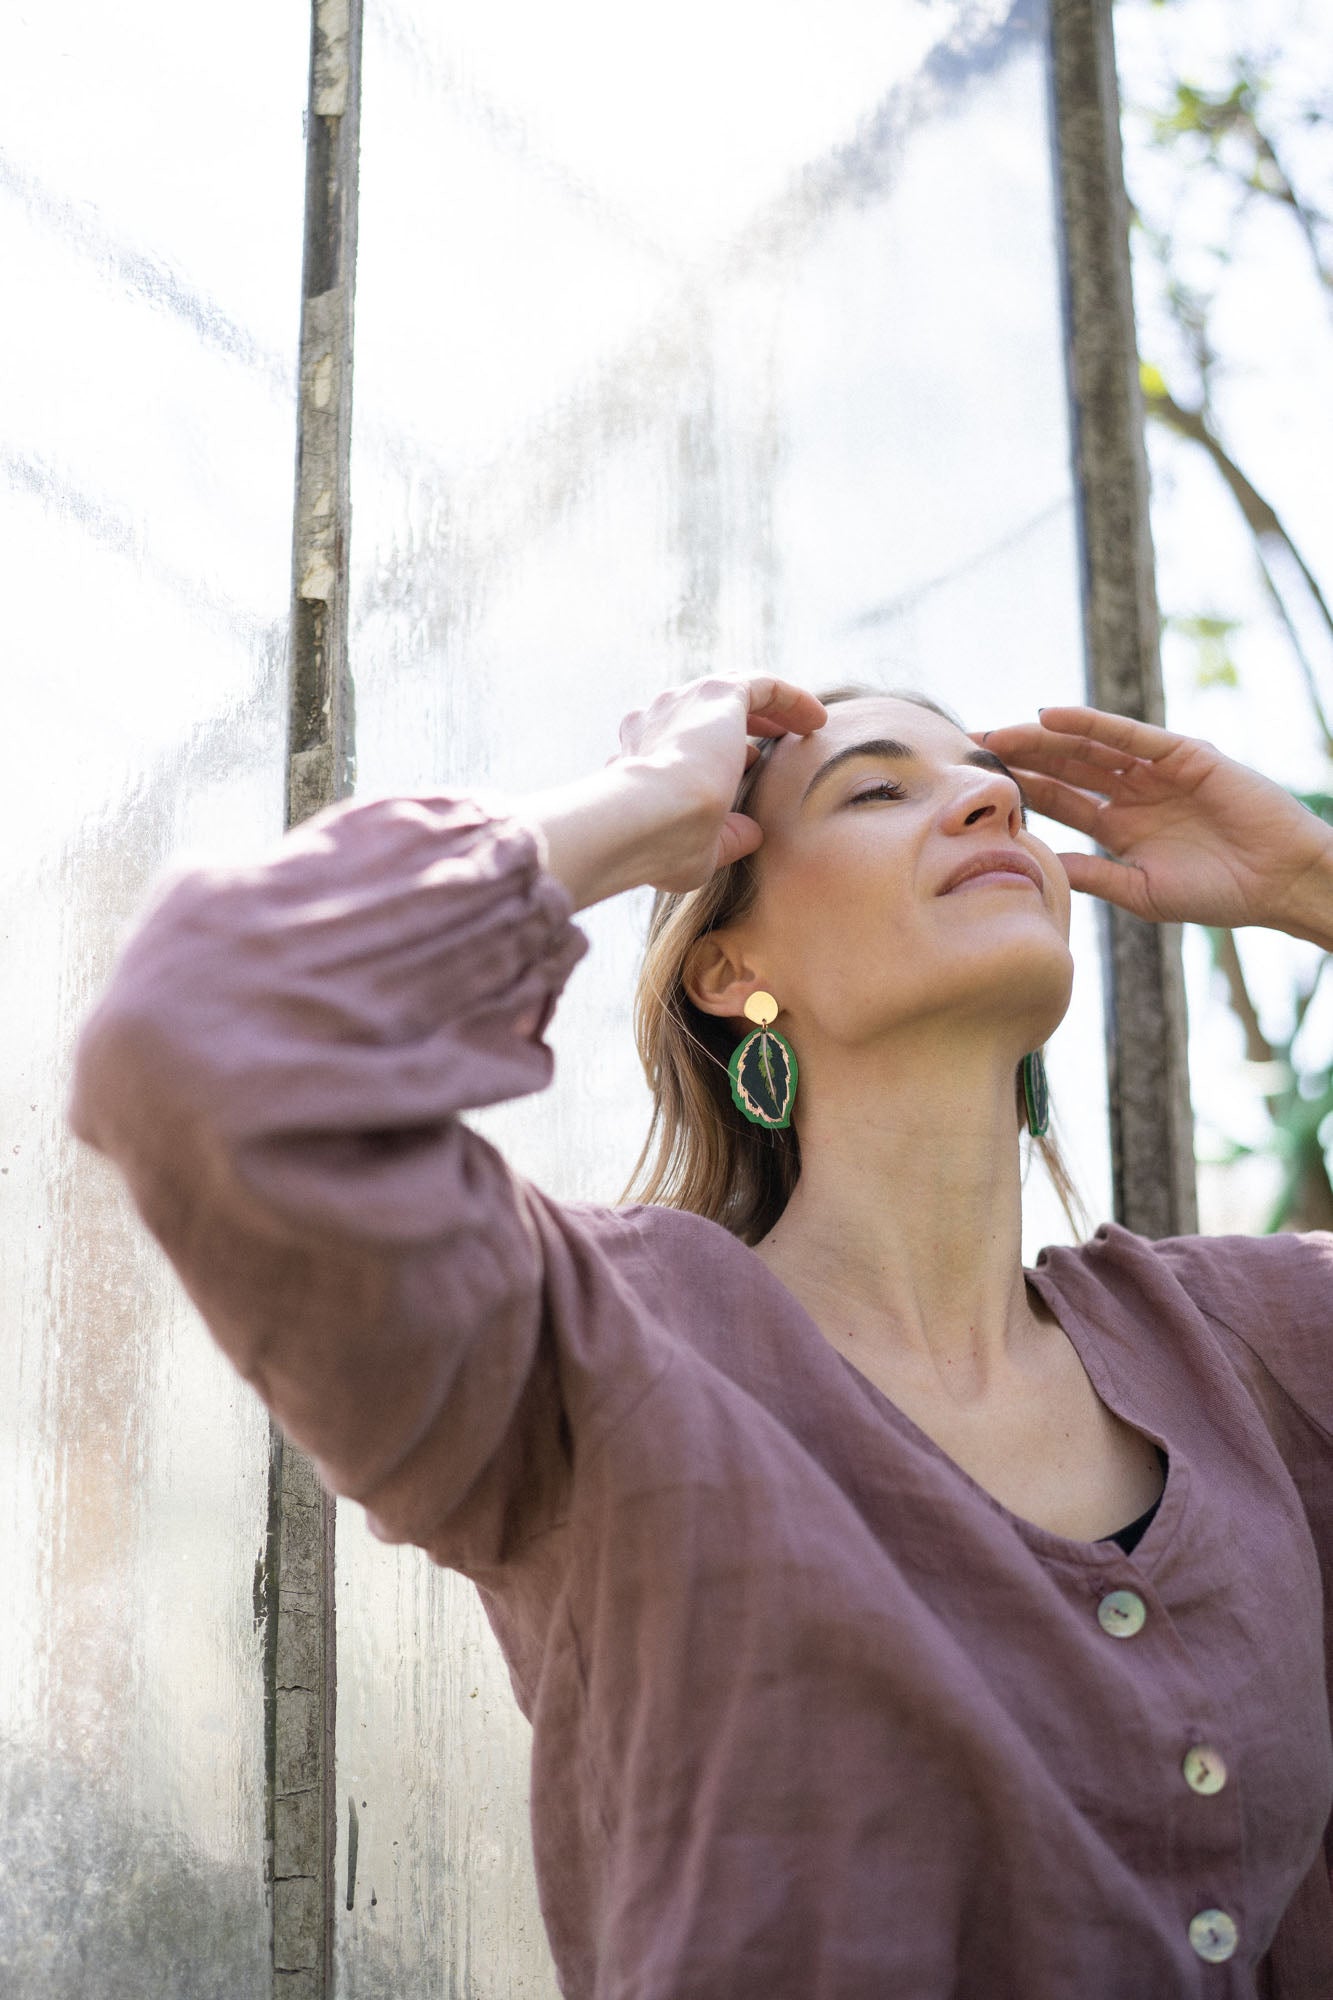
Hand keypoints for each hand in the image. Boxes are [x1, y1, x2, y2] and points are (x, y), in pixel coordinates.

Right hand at [610, 674, 827, 889]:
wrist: (648, 817)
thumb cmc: (660, 844)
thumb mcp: (696, 848)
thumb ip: (724, 837)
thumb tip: (752, 834)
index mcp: (640, 753)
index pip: (679, 737)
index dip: (716, 749)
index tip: (746, 767)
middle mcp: (656, 720)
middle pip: (705, 709)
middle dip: (742, 721)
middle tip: (774, 739)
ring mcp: (684, 703)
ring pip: (736, 691)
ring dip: (771, 708)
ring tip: (804, 725)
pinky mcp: (718, 694)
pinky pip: (763, 685)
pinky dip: (791, 698)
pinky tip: (817, 720)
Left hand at [973, 706, 1332, 933]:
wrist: (1278, 883)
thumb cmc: (1217, 894)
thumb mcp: (1139, 891)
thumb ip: (1091, 874)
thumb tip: (1034, 868)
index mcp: (1120, 826)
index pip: (1059, 800)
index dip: (1019, 790)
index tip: (975, 787)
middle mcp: (1133, 792)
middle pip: (1064, 767)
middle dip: (1019, 757)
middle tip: (970, 748)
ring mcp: (1157, 771)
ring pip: (1088, 747)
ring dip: (1043, 737)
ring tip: (999, 732)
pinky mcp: (1184, 755)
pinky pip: (1130, 735)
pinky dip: (1092, 723)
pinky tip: (1053, 716)